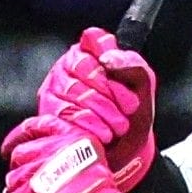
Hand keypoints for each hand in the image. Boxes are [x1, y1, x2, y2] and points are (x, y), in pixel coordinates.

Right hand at [25, 29, 157, 189]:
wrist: (125, 152)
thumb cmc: (131, 115)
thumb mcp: (143, 88)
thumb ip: (133, 65)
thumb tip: (108, 58)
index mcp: (92, 51)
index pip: (94, 40)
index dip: (110, 58)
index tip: (121, 77)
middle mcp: (69, 64)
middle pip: (84, 66)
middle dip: (111, 92)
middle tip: (129, 110)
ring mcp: (55, 86)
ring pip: (74, 90)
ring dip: (103, 111)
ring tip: (118, 127)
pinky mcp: (48, 110)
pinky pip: (64, 112)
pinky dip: (89, 125)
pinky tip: (103, 135)